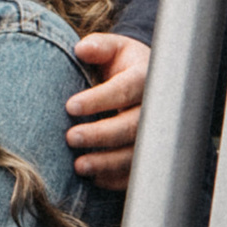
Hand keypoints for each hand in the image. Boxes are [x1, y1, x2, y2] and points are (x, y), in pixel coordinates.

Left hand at [66, 31, 149, 189]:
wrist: (146, 82)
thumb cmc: (123, 65)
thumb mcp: (114, 49)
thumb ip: (99, 47)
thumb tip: (82, 49)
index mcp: (145, 77)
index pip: (124, 89)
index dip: (99, 99)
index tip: (71, 106)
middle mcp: (155, 107)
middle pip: (132, 126)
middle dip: (101, 135)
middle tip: (71, 138)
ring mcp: (156, 133)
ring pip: (136, 153)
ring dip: (108, 162)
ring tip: (80, 166)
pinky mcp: (150, 154)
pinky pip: (138, 172)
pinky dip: (117, 179)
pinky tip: (94, 179)